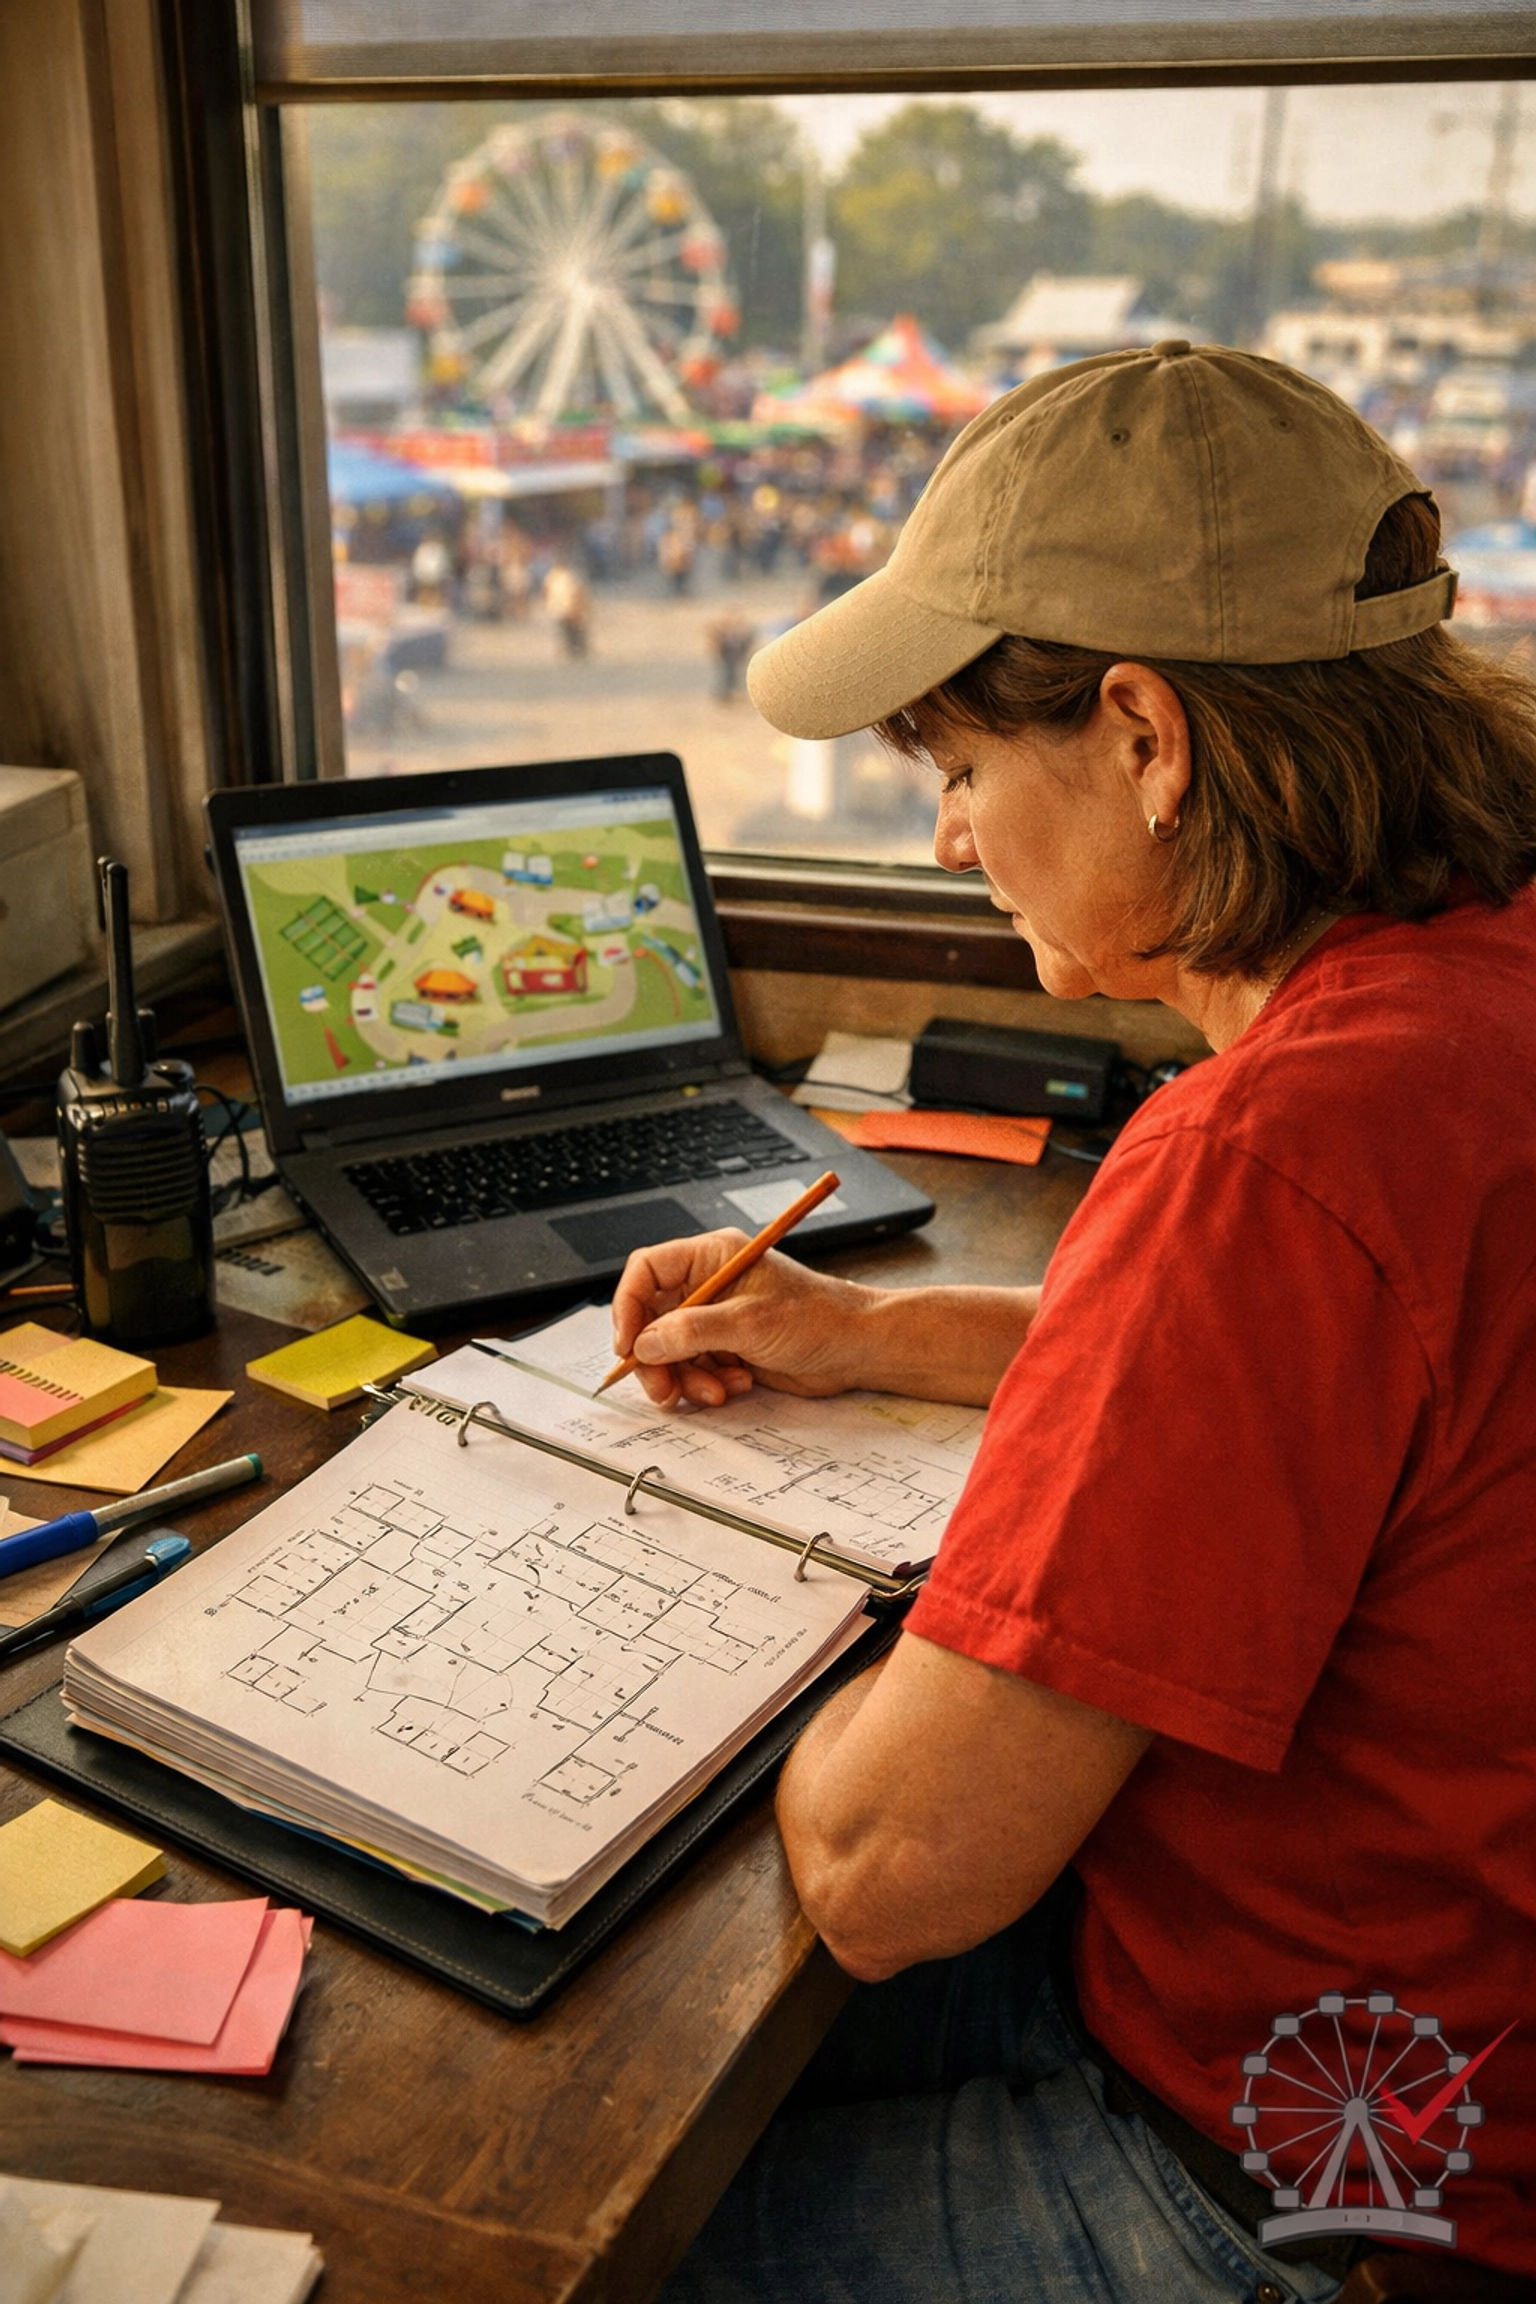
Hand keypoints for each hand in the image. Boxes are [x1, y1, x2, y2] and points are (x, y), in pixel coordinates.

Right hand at [611, 1229, 879, 1407]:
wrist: (856, 1348)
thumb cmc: (817, 1318)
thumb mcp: (750, 1322)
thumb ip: (692, 1332)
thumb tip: (645, 1344)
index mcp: (711, 1257)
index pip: (646, 1271)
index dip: (629, 1306)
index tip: (629, 1346)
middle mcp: (708, 1284)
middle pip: (651, 1318)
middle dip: (656, 1358)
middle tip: (663, 1389)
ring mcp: (716, 1317)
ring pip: (670, 1351)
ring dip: (685, 1377)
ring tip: (715, 1390)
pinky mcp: (727, 1346)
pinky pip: (694, 1368)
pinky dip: (707, 1383)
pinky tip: (737, 1384)